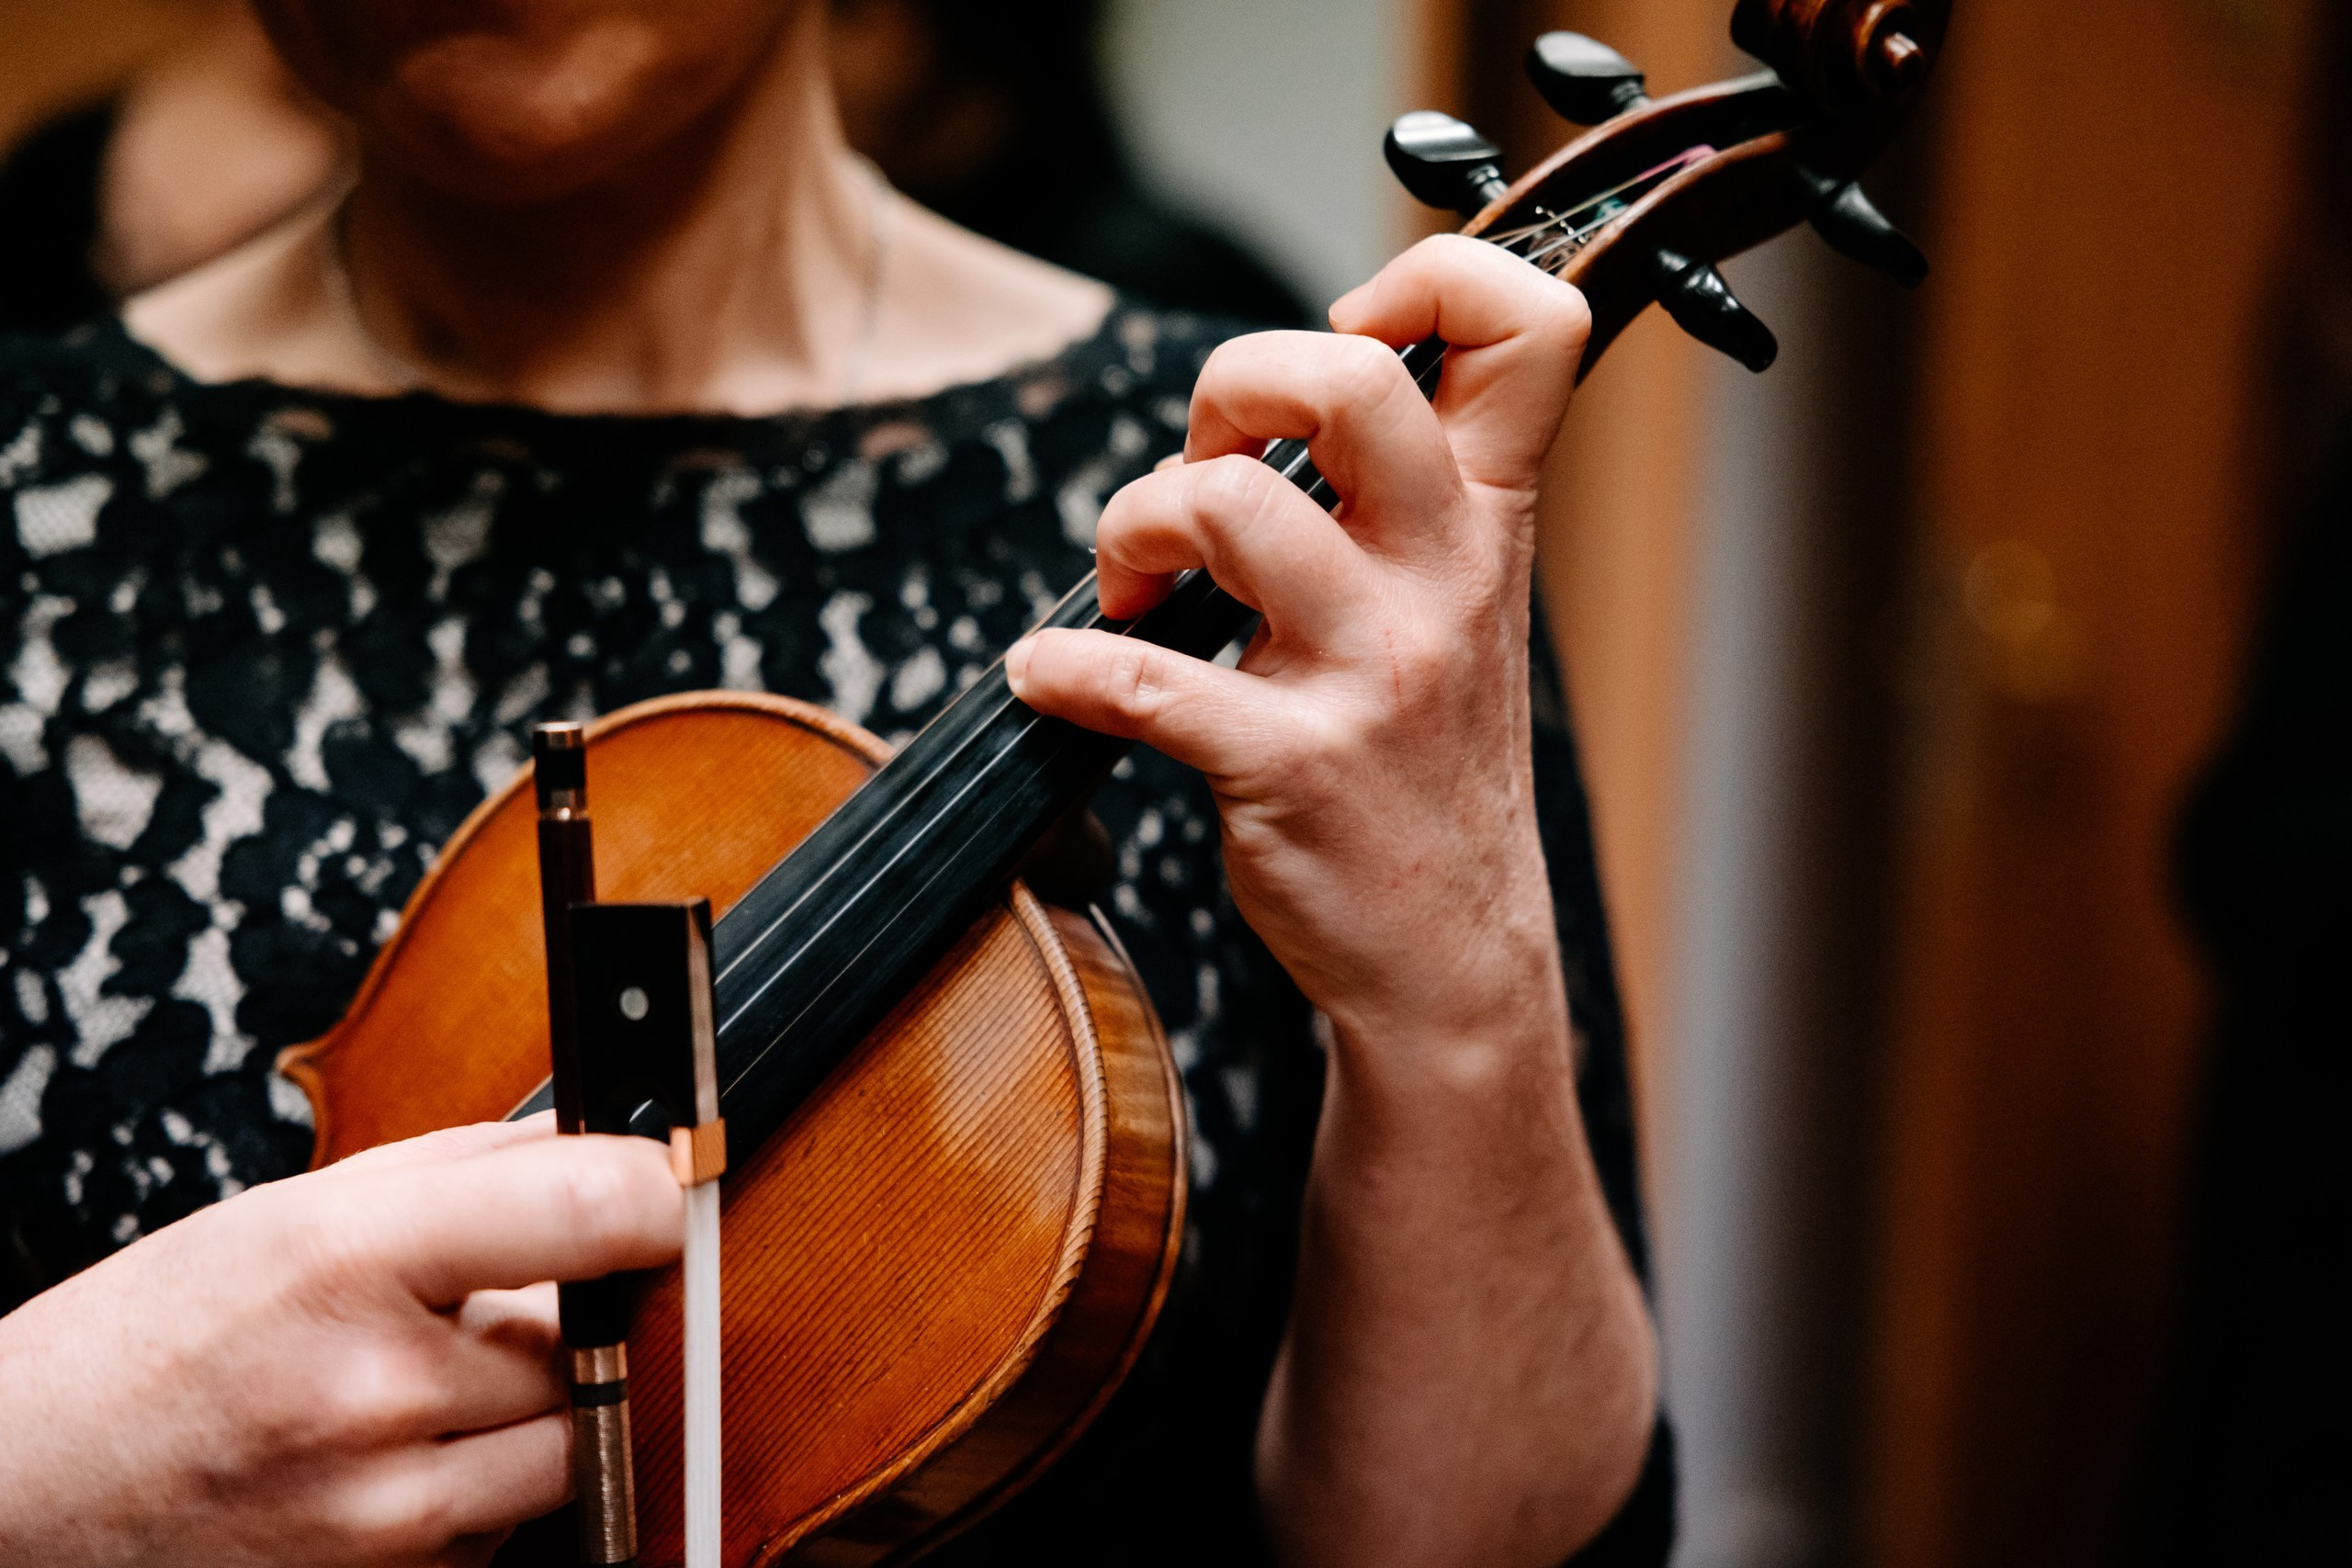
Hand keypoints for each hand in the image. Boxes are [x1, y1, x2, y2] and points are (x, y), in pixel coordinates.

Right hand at [0, 1117, 680, 1567]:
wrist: (32, 1492)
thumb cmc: (161, 1334)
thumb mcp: (297, 1208)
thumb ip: (471, 1171)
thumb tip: (614, 1144)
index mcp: (347, 1260)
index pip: (586, 1210)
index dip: (650, 1194)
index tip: (662, 1189)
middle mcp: (374, 1392)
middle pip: (587, 1344)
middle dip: (556, 1321)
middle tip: (471, 1308)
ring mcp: (384, 1512)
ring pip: (568, 1444)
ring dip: (530, 1411)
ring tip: (418, 1386)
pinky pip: (511, 1527)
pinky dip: (481, 1488)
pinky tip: (390, 1459)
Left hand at [1006, 235, 1588, 1054]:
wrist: (1448, 956)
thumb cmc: (1426, 766)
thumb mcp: (1461, 608)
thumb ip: (1406, 493)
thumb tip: (1287, 384)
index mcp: (1490, 522)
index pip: (1528, 324)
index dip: (1428, 277)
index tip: (1345, 328)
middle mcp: (1445, 580)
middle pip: (1348, 380)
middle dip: (1229, 385)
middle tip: (1202, 457)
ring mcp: (1373, 673)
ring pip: (1224, 507)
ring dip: (1133, 526)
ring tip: (1132, 585)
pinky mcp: (1292, 768)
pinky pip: (1143, 682)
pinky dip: (1061, 667)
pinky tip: (1044, 675)